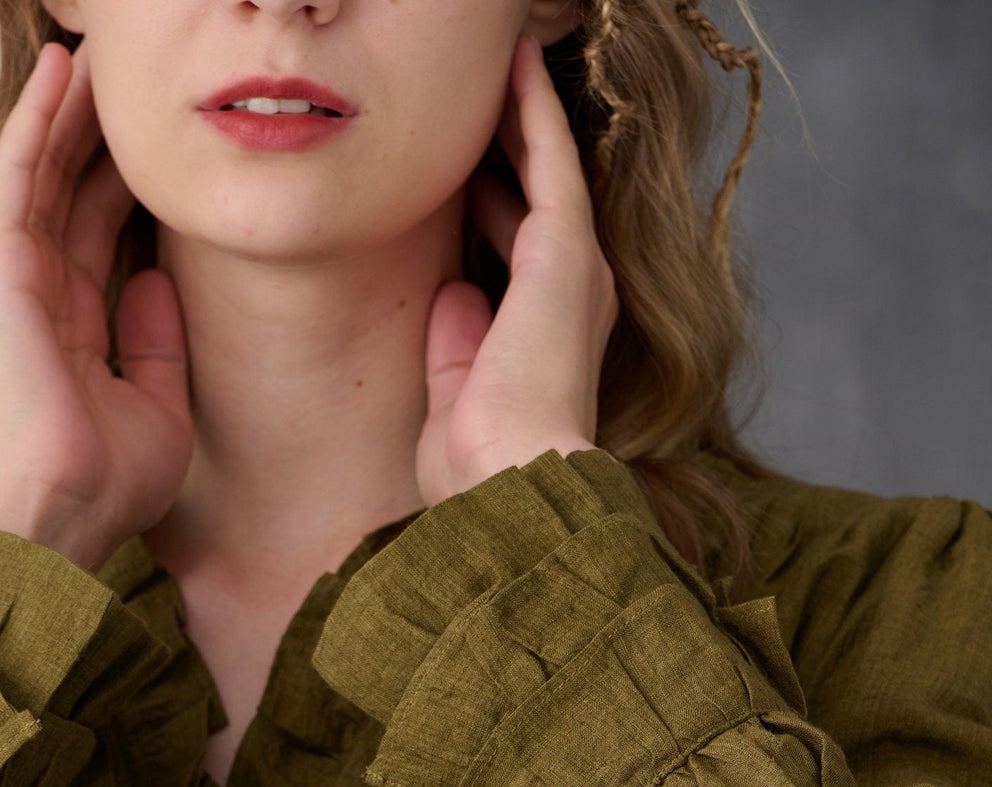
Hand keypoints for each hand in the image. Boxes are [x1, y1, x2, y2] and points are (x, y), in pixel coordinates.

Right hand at [0, 39, 193, 570]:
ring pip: (44, 173)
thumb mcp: (161, 412)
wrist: (62, 514)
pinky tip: (56, 72)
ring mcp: (17, 284)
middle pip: (71, 193)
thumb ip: (158, 348)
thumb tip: (155, 283)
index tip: (154, 137)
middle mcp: (42, 302)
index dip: (124, 181)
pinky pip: (20, 180)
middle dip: (93, 131)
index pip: (102, 236)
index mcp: (77, 334)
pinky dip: (36, 124)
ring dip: (64, 110)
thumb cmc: (107, 485)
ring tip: (89, 49)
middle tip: (120, 72)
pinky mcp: (1, 272)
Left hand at [415, 33, 619, 509]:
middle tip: (476, 99)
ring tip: (497, 62)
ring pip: (546, 167)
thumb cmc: (479, 466)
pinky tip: (517, 61)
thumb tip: (452, 295)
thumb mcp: (455, 396)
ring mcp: (576, 268)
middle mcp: (574, 295)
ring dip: (521, 112)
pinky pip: (551, 158)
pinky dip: (533, 108)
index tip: (465, 176)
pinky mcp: (568, 250)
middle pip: (538, 199)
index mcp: (548, 334)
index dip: (492, 206)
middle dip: (508, 147)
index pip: (517, 251)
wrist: (512, 482)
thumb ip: (456, 345)